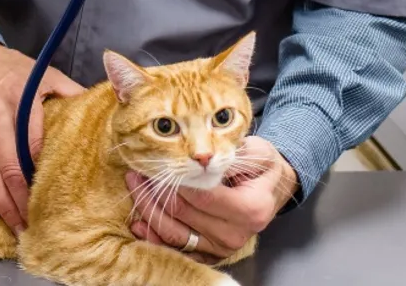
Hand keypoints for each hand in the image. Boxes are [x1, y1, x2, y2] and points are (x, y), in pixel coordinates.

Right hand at [0, 38, 85, 233]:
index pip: (35, 148)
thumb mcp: (42, 72)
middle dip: (25, 202)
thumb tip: (96, 109)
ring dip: (3, 206)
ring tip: (17, 225)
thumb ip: (68, 92)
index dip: (45, 177)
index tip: (56, 198)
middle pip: (11, 170)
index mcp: (19, 100)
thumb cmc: (5, 67)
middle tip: (36, 224)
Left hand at [126, 136, 298, 264]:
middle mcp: (235, 234)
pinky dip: (156, 237)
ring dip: (149, 212)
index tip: (156, 164)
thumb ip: (231, 152)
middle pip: (184, 214)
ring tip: (135, 189)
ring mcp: (222, 248)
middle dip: (155, 192)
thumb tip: (199, 155)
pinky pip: (177, 249)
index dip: (176, 179)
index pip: (202, 195)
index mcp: (249, 208)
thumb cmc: (261, 168)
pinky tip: (140, 222)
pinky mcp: (211, 253)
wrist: (270, 189)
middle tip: (137, 173)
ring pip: (175, 234)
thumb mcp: (257, 152)